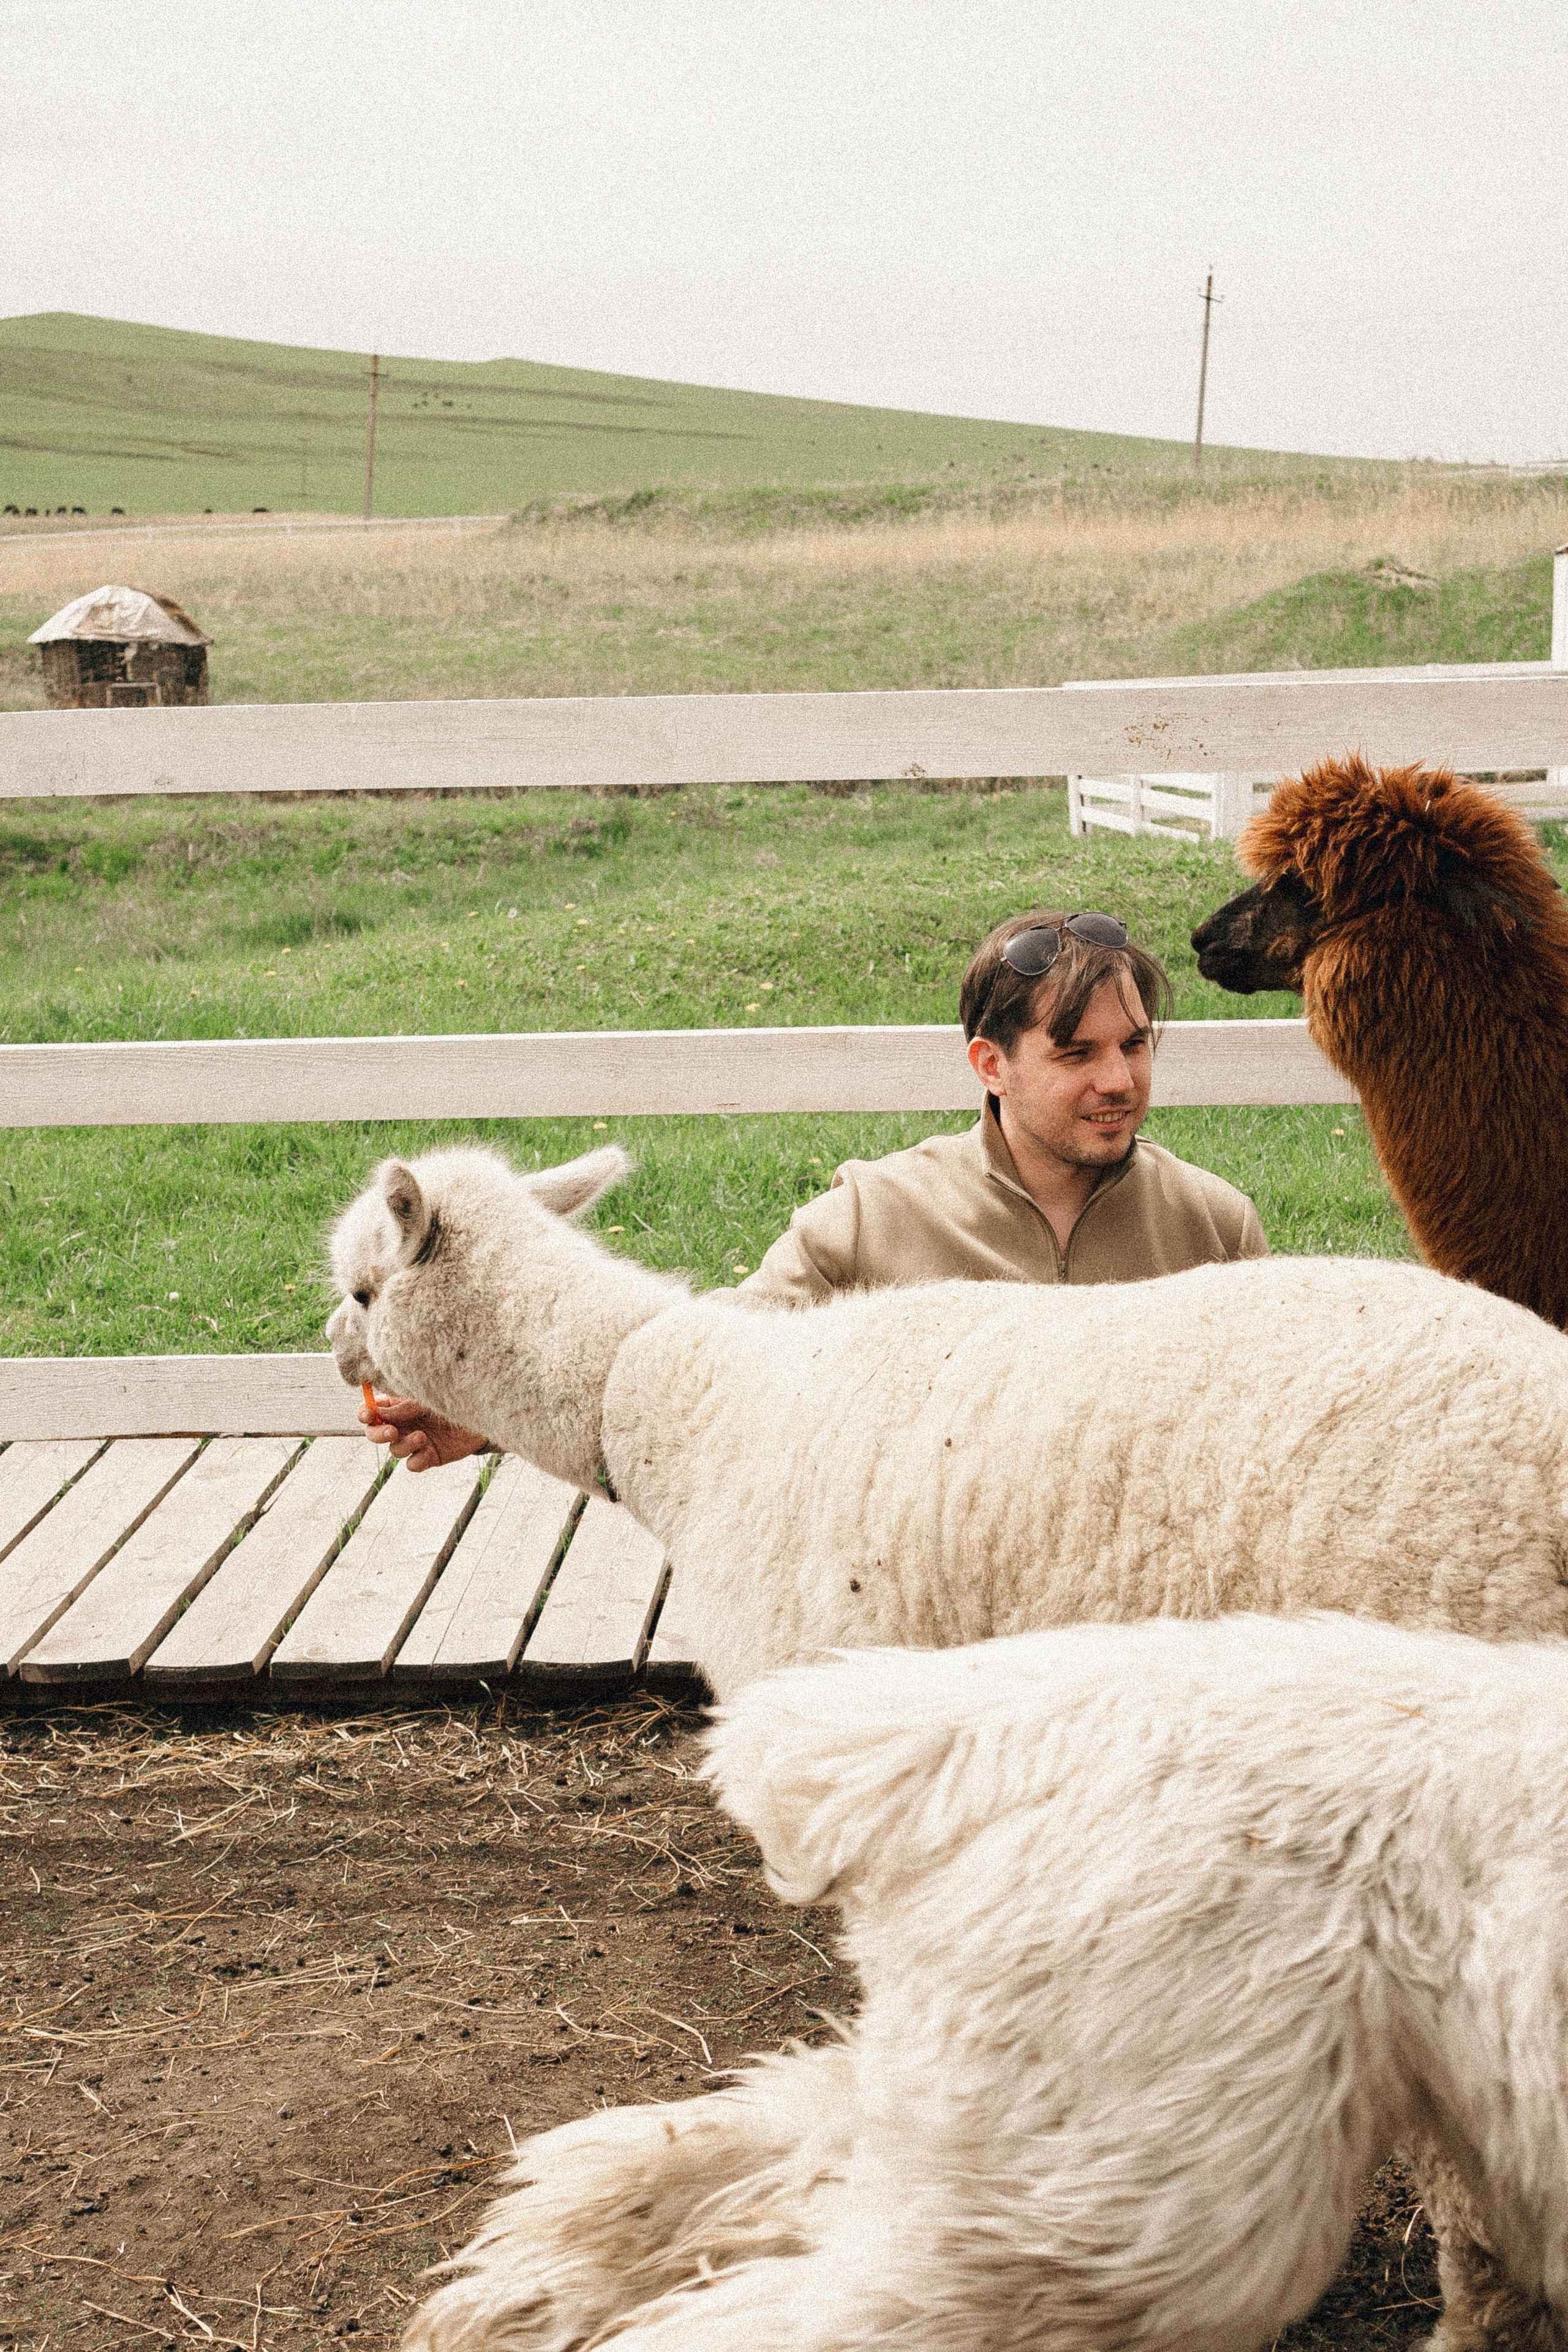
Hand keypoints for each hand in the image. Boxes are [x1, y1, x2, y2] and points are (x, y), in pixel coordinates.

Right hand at [357, 1394, 488, 1472]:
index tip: (368, 1415)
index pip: (371, 1411)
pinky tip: (427, 1451)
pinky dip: (416, 1460)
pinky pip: (413, 1465)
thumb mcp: (427, 1398)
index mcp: (399, 1405)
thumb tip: (378, 1413)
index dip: (364, 1414)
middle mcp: (404, 1424)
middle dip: (378, 1435)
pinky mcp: (430, 1456)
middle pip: (375, 1434)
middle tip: (391, 1432)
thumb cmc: (455, 1397)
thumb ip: (404, 1407)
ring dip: (404, 1445)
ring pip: (394, 1450)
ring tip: (422, 1437)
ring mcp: (416, 1441)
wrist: (485, 1413)